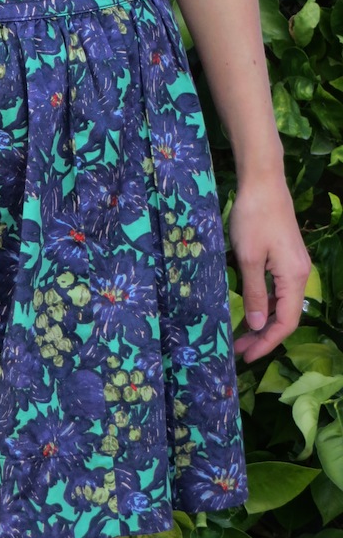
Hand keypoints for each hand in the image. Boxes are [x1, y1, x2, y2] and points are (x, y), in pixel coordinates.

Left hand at [228, 173, 311, 363]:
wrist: (262, 182)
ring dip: (263, 321)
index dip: (267, 342)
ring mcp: (293, 265)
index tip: (246, 355)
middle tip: (238, 349)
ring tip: (241, 335)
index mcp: (294, 277)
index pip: (286, 322)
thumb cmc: (253, 217)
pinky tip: (249, 309)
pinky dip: (264, 303)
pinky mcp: (285, 257)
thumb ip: (255, 293)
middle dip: (263, 336)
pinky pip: (278, 289)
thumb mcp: (249, 258)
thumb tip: (259, 326)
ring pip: (282, 303)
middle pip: (286, 316)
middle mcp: (299, 274)